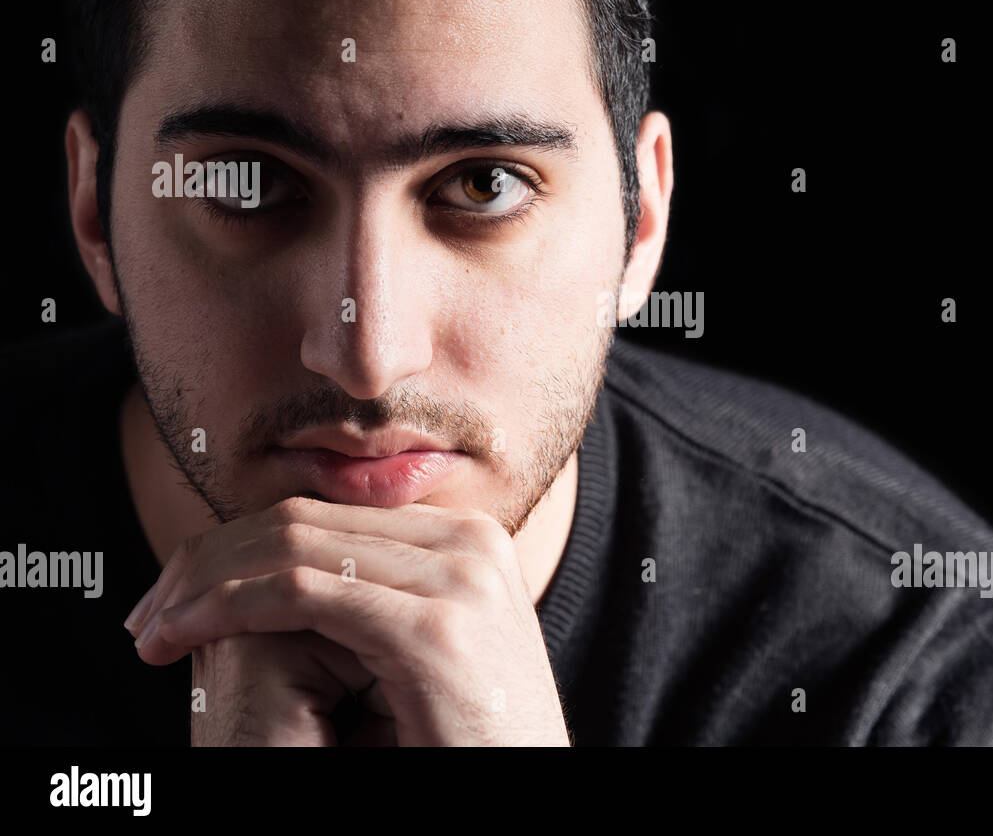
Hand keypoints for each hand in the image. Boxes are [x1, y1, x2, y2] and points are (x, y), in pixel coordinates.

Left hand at [125, 497, 570, 745]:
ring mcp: (458, 577)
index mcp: (467, 538)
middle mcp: (468, 540)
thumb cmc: (466, 743)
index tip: (181, 596)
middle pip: (302, 520)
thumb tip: (281, 573)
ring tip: (155, 629)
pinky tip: (182, 635)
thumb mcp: (422, 651)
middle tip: (150, 614)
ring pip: (291, 546)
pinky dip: (225, 608)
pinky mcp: (432, 628)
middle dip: (209, 563)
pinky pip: (299, 592)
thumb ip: (374, 598)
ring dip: (203, 586)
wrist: (528, 792)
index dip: (239, 546)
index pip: (326, 514)